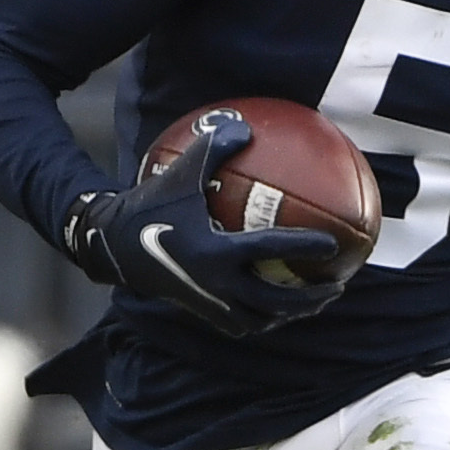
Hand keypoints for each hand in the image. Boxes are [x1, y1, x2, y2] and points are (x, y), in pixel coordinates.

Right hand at [59, 116, 341, 337]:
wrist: (113, 245)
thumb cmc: (151, 203)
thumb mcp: (180, 170)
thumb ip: (213, 147)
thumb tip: (246, 126)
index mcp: (213, 250)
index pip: (268, 250)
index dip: (302, 247)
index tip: (332, 244)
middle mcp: (214, 283)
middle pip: (273, 302)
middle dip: (308, 299)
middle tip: (336, 286)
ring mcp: (208, 302)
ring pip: (260, 320)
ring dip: (290, 315)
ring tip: (313, 303)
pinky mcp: (201, 311)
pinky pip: (241, 323)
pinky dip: (264, 317)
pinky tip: (278, 304)